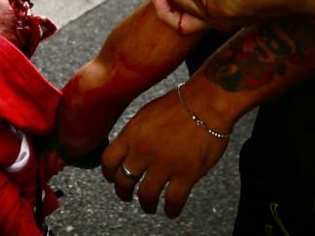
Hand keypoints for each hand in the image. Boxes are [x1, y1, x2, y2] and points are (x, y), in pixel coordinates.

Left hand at [100, 86, 228, 217]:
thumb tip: (128, 147)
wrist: (206, 102)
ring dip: (146, 204)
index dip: (109, 173)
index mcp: (131, 134)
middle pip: (123, 181)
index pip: (108, 160)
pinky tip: (171, 211)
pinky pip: (173, 200)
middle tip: (128, 196)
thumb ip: (135, 133)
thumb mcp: (146, 114)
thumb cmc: (179, 104)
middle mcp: (143, 151)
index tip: (113, 178)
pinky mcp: (186, 173)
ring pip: (146, 195)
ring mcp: (164, 164)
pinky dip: (171, 210)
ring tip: (149, 206)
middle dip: (123, 192)